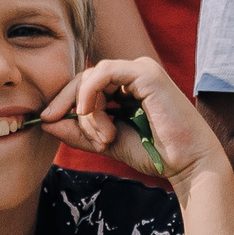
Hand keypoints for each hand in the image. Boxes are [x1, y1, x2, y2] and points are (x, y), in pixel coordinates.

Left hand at [37, 57, 231, 192]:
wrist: (187, 164)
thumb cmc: (154, 155)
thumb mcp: (106, 143)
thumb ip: (78, 133)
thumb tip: (45, 124)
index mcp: (126, 87)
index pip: (85, 85)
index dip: (63, 101)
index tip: (46, 121)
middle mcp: (133, 73)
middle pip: (84, 78)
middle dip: (68, 104)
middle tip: (57, 124)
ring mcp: (141, 70)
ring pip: (92, 77)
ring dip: (87, 111)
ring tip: (104, 139)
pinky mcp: (146, 72)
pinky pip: (103, 73)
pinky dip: (90, 94)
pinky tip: (90, 115)